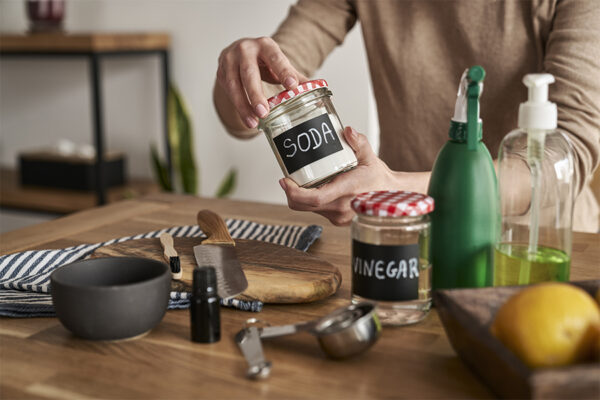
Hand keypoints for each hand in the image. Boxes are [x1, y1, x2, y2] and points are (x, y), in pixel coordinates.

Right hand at [216, 37, 307, 128]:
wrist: (241, 52)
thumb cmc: (264, 60)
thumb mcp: (279, 64)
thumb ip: (294, 76)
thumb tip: (316, 89)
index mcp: (265, 45)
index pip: (275, 58)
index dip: (284, 72)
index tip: (292, 86)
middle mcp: (244, 49)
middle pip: (249, 73)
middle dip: (256, 94)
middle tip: (264, 112)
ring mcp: (229, 60)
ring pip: (234, 85)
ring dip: (243, 106)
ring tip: (254, 122)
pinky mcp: (221, 72)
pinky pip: (228, 92)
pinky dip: (237, 106)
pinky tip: (246, 118)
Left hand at [279, 127, 429, 225]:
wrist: (391, 196)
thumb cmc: (378, 177)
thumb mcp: (370, 156)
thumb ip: (358, 142)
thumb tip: (347, 130)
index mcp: (347, 191)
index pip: (315, 197)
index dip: (295, 192)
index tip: (285, 181)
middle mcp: (342, 208)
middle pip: (305, 205)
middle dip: (291, 194)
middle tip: (286, 179)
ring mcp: (339, 217)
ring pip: (309, 209)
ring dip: (300, 198)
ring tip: (298, 182)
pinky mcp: (337, 220)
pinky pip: (317, 211)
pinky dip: (310, 201)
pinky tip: (311, 189)